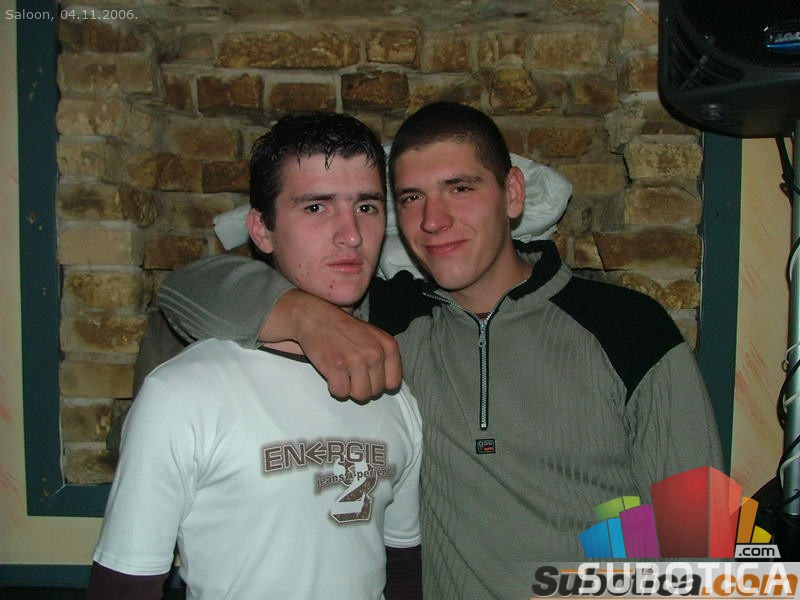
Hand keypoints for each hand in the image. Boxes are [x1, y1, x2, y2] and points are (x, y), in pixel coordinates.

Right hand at [266, 289, 401, 401]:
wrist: (316, 318)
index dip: (379, 383)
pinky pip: (341, 393)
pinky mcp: (337, 367)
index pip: (393, 382)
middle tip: (351, 371)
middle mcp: (375, 353)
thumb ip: (385, 358)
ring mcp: (356, 360)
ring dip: (349, 389)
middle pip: (376, 392)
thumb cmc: (344, 330)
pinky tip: (332, 373)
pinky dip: (335, 387)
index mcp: (388, 346)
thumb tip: (389, 383)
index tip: (369, 376)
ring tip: (343, 372)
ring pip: (360, 395)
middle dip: (362, 386)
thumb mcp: (373, 337)